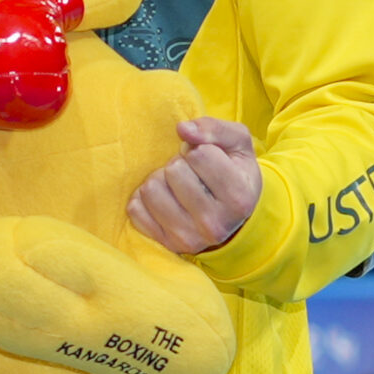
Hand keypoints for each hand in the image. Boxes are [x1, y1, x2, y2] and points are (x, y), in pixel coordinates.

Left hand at [128, 116, 261, 255]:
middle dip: (178, 164)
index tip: (207, 159)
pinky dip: (144, 199)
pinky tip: (163, 200)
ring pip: (151, 189)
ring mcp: (189, 239)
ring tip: (176, 186)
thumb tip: (182, 129)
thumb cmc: (233, 170)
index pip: (199, 155)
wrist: (231, 215)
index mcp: (239, 198)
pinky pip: (135, 209)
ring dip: (160, 180)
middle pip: (173, 171)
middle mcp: (215, 225)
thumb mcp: (236, 143)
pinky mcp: (165, 244)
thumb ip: (214, 129)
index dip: (199, 149)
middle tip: (191, 173)